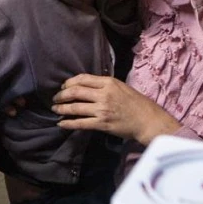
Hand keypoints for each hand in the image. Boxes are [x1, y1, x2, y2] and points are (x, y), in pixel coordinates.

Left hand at [52, 74, 179, 144]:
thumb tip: (85, 85)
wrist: (147, 120)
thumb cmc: (136, 103)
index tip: (63, 87)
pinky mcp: (102, 124)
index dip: (68, 83)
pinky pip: (80, 123)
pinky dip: (68, 123)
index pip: (81, 79)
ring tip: (55, 109)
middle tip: (55, 98)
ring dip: (61, 108)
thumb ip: (103, 85)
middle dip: (61, 95)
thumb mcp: (120, 86)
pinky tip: (61, 124)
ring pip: (75, 108)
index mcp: (108, 82)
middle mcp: (103, 94)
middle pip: (75, 92)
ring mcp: (102, 110)